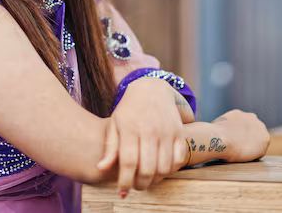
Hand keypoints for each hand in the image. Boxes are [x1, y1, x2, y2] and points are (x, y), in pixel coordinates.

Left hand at [97, 77, 188, 196]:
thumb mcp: (114, 124)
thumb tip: (101, 168)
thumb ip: (109, 147)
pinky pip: (179, 159)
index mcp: (130, 128)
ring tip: (148, 179)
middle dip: (141, 184)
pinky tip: (161, 169)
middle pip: (147, 168)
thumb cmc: (128, 110)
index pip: (128, 162)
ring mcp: (167, 131)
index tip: (122, 191)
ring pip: (164, 167)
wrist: (151, 89)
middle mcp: (150, 130)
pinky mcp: (179, 132)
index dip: (125, 181)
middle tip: (136, 186)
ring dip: (156, 180)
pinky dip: (171, 169)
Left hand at [212, 109, 269, 162]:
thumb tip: (251, 148)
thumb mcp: (250, 157)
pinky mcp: (237, 112)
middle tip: (238, 141)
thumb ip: (255, 150)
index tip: (244, 148)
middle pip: (255, 130)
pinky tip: (225, 129)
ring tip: (230, 135)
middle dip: (248, 134)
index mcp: (266, 138)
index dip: (252, 145)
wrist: (221, 140)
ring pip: (246, 123)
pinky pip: (235, 118)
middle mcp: (261, 125)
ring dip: (241, 127)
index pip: (261, 142)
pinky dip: (231, 122)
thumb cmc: (234, 152)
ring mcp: (249, 117)